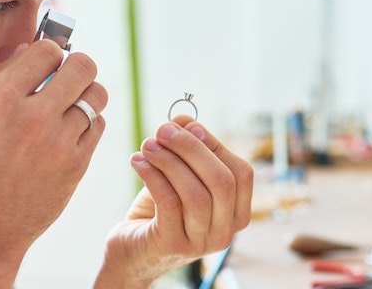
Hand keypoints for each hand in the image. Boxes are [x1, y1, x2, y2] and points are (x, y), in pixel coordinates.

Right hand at [0, 40, 107, 287]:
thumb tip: (24, 49)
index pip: (47, 50)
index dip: (49, 53)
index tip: (45, 63)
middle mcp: (32, 117)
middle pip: (82, 66)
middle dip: (75, 66)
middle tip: (66, 77)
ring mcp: (58, 142)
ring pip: (96, 95)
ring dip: (86, 93)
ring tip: (71, 102)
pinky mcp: (76, 166)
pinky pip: (98, 126)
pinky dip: (88, 122)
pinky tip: (70, 129)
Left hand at [96, 115, 252, 287]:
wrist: (130, 252)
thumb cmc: (158, 212)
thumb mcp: (177, 177)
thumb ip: (187, 149)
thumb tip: (185, 119)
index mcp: (236, 214)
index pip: (241, 173)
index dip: (215, 144)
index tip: (187, 125)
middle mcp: (225, 232)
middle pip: (221, 181)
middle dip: (191, 148)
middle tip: (162, 130)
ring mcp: (201, 243)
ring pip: (196, 193)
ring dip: (169, 161)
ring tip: (147, 145)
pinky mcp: (173, 245)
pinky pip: (169, 203)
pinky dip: (153, 175)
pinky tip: (137, 162)